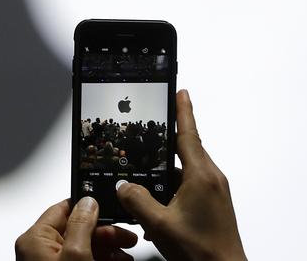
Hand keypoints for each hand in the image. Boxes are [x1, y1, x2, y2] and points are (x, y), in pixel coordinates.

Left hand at [15, 197, 137, 260]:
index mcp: (35, 239)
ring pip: (84, 247)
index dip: (89, 207)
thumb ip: (82, 224)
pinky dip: (102, 258)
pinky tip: (118, 260)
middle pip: (78, 229)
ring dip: (108, 248)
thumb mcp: (76, 254)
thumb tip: (88, 201)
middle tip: (126, 236)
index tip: (110, 207)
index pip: (63, 209)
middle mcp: (40, 250)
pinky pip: (83, 259)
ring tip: (127, 253)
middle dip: (105, 232)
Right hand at [117, 90, 246, 260]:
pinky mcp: (212, 205)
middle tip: (144, 142)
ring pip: (182, 173)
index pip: (189, 133)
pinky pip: (187, 189)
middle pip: (183, 152)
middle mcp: (211, 180)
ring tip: (144, 192)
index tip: (180, 91)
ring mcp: (213, 193)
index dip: (183, 110)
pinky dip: (170, 194)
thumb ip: (136, 200)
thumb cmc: (202, 252)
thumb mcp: (159, 223)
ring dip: (163, 179)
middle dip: (162, 149)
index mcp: (202, 176)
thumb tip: (123, 186)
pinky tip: (156, 212)